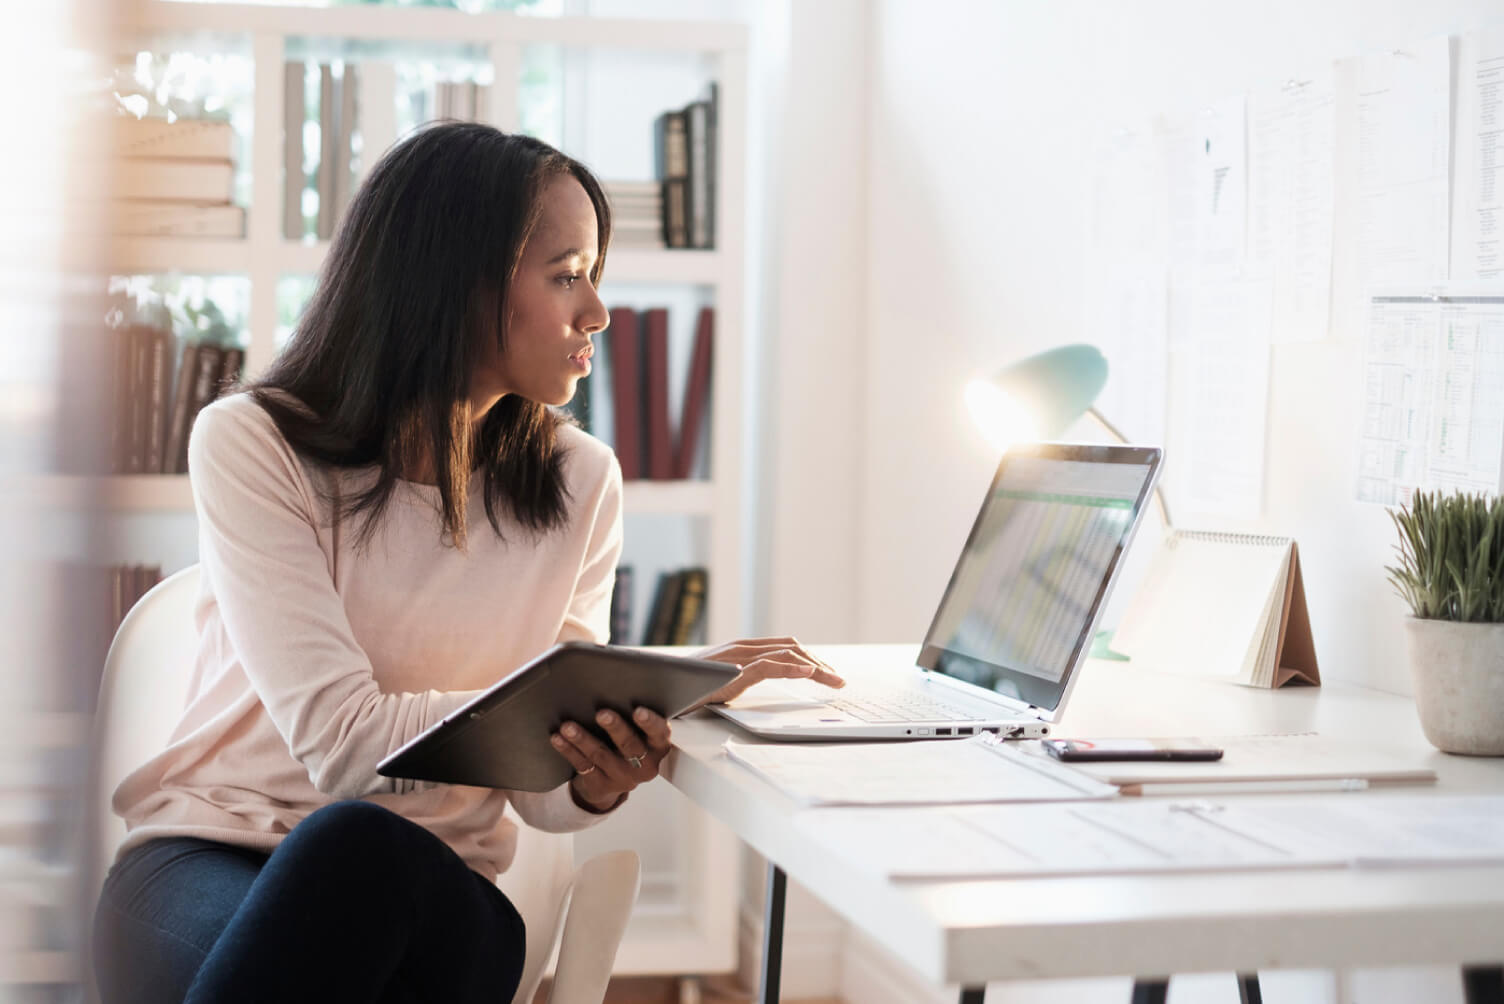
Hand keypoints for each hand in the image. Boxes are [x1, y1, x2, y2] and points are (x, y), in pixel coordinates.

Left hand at [551, 707, 670, 812]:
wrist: (612, 780)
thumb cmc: (627, 744)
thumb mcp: (640, 734)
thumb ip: (634, 715)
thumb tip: (615, 685)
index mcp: (658, 747)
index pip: (660, 733)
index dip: (650, 722)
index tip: (638, 711)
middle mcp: (645, 765)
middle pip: (629, 745)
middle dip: (615, 728)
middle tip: (602, 714)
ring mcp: (622, 778)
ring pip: (601, 755)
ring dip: (583, 738)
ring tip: (568, 726)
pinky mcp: (601, 785)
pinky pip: (583, 766)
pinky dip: (569, 750)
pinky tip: (559, 738)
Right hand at [691, 636, 845, 705]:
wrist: (657, 687)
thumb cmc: (684, 687)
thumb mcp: (719, 681)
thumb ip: (738, 678)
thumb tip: (752, 685)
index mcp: (742, 649)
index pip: (785, 648)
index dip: (811, 659)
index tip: (828, 675)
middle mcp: (742, 648)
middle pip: (792, 648)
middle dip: (820, 663)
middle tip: (838, 681)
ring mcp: (737, 657)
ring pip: (786, 655)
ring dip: (816, 668)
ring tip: (833, 681)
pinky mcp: (731, 671)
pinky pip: (768, 666)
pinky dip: (792, 669)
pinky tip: (808, 675)